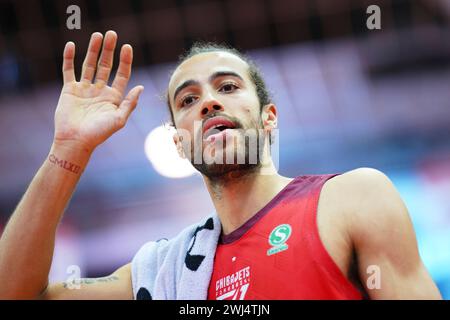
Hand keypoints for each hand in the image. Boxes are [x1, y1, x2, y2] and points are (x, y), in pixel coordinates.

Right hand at [53, 31, 143, 152]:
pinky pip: (68, 71)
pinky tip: (70, 45)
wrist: (75, 142)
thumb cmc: (99, 134)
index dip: (125, 61)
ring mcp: (84, 89)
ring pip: (89, 65)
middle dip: (109, 50)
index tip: (127, 47)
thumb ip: (130, 103)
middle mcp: (100, 91)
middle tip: (112, 34)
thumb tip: (141, 87)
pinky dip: (68, 58)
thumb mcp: (119, 119)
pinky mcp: (69, 90)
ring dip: (92, 50)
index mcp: (114, 97)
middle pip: (105, 65)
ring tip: (97, 35)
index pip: (122, 74)